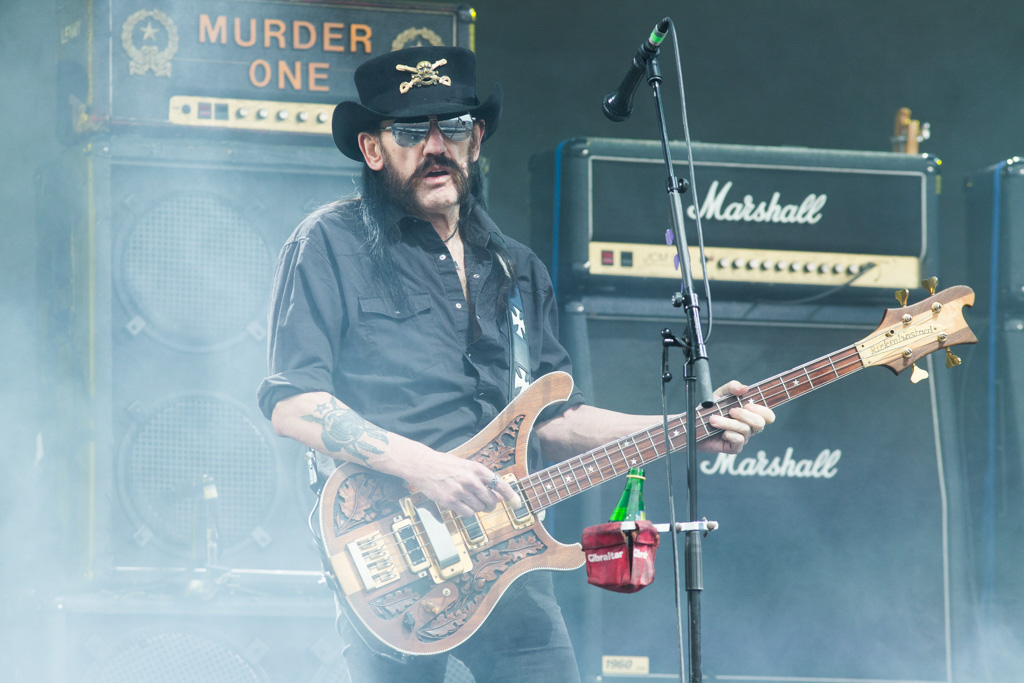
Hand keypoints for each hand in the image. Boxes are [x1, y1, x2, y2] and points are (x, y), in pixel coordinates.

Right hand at [403, 450, 521, 517]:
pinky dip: (467, 512)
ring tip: (468, 499)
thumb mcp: (467, 466)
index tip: (517, 503)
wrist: (423, 465)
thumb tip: (499, 495)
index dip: (510, 495)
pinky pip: (467, 513)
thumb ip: (482, 479)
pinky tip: (461, 504)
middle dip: (490, 504)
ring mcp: (460, 491)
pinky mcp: (450, 501)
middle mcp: (471, 480)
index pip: (500, 484)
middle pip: (491, 500)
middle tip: (486, 504)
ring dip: (477, 507)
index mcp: (477, 468)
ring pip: (479, 508)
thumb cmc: (446, 465)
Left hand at [699, 381, 774, 453]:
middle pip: (760, 423)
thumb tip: (745, 388)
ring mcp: (743, 438)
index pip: (768, 416)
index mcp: (750, 414)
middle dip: (745, 415)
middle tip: (730, 411)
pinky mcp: (734, 448)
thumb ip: (732, 387)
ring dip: (728, 423)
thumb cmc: (709, 410)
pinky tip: (720, 433)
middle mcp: (749, 427)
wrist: (693, 425)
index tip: (747, 405)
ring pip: (745, 430)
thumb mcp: (719, 394)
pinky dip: (728, 434)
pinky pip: (738, 440)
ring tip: (713, 420)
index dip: (762, 410)